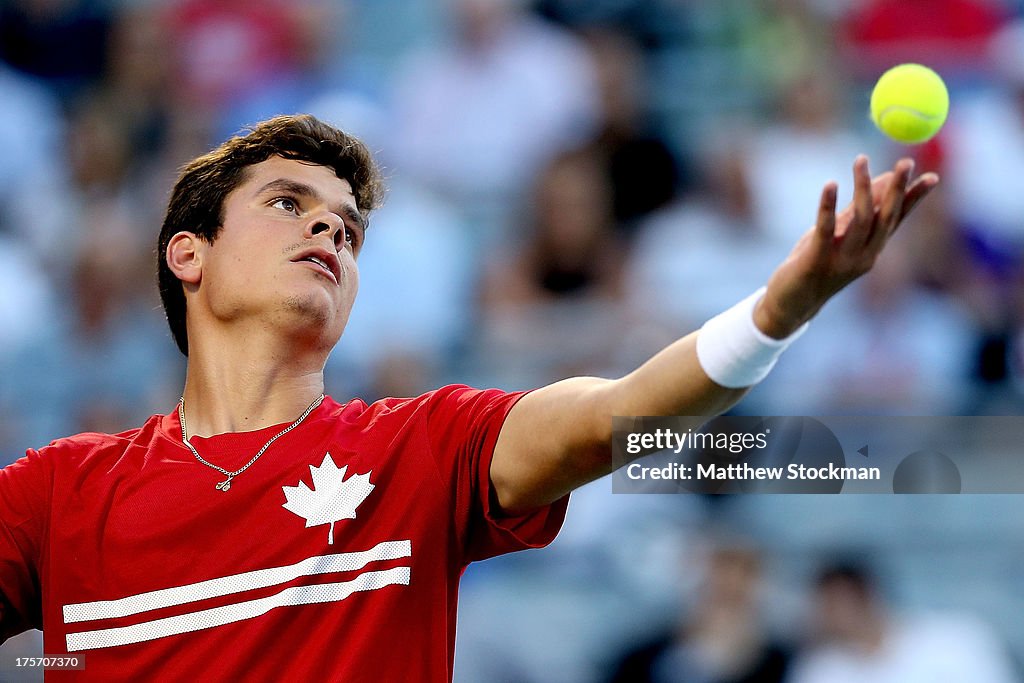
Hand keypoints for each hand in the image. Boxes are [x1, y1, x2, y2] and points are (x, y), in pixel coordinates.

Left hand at [754, 155, 939, 338]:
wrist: (791, 304)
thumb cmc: (816, 265)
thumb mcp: (842, 238)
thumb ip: (860, 213)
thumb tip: (883, 179)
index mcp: (872, 250)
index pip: (898, 220)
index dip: (915, 199)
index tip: (932, 176)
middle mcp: (864, 256)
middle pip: (886, 218)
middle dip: (897, 189)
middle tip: (905, 162)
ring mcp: (842, 260)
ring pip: (860, 220)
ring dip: (863, 188)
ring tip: (861, 159)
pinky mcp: (816, 260)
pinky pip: (825, 228)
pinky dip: (828, 205)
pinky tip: (831, 184)